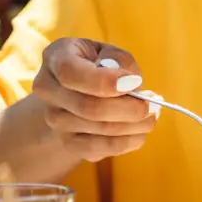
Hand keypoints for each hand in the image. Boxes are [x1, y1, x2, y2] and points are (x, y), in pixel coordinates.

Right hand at [32, 38, 160, 162]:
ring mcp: (56, 120)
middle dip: (129, 108)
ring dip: (134, 125)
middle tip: (154, 104)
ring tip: (152, 116)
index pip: (71, 73)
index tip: (136, 83)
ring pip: (100, 130)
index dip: (106, 81)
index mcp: (55, 58)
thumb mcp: (109, 53)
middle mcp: (48, 90)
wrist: (77, 93)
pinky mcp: (70, 143)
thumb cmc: (99, 67)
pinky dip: (128, 141)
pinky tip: (141, 132)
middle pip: (89, 107)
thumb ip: (120, 62)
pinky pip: (103, 148)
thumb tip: (132, 84)